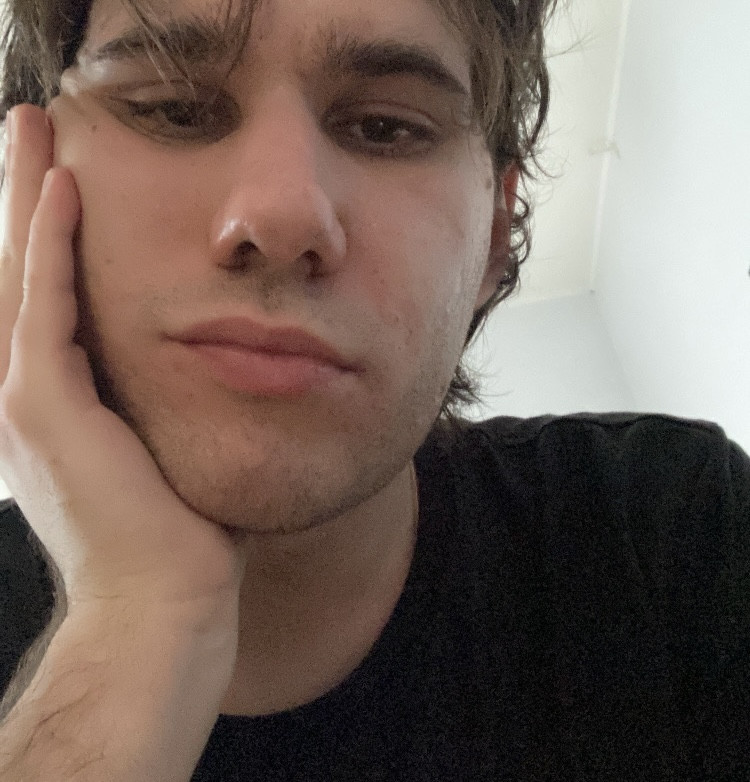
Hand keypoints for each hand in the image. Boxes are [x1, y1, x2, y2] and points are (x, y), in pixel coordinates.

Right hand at [0, 106, 247, 618]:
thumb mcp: (173, 449)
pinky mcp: (43, 407)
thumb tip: (220, 368)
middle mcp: (25, 395)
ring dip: (22, 197)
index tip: (63, 177)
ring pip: (16, 271)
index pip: (45, 295)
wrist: (165, 604)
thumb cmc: (182, 533)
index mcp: (58, 403)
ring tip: (29, 128)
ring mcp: (25, 400)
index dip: (46, 234)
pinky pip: (46, 305)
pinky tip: (61, 187)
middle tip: (29, 126)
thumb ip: (177, 402)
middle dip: (20, 196)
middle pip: (16, 268)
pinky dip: (50, 246)